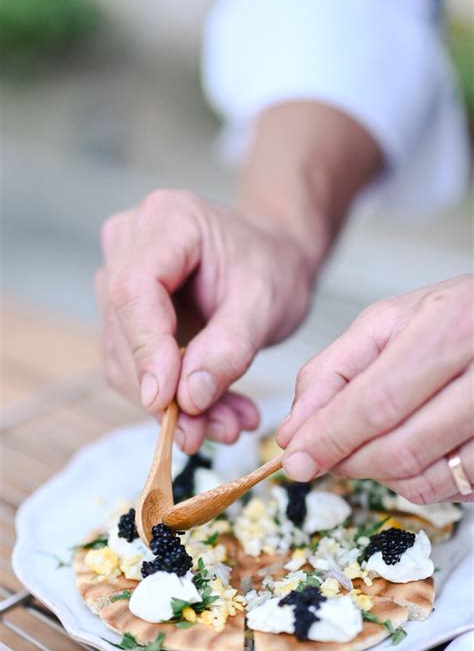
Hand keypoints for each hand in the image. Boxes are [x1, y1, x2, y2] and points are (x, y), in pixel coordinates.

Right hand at [96, 190, 314, 452]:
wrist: (273, 260)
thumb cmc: (273, 266)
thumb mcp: (267, 303)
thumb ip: (230, 348)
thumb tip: (188, 399)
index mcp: (166, 220)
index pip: (134, 289)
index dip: (146, 349)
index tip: (166, 402)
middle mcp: (130, 244)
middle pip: (124, 329)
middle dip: (166, 392)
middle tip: (218, 430)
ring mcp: (120, 278)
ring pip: (125, 358)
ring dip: (174, 405)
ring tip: (230, 424)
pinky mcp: (126, 315)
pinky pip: (137, 366)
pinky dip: (176, 400)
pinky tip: (218, 414)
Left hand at [277, 276, 473, 502]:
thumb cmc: (449, 317)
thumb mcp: (384, 324)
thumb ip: (332, 372)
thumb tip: (295, 429)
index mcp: (451, 330)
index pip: (377, 403)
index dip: (329, 437)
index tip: (296, 457)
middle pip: (399, 449)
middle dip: (345, 461)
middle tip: (320, 455)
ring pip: (422, 479)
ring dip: (375, 474)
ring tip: (363, 445)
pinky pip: (448, 489)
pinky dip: (411, 481)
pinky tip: (402, 450)